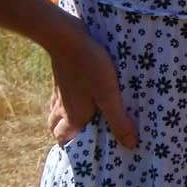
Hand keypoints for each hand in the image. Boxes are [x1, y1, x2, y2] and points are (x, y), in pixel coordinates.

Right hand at [48, 23, 136, 150]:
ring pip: (55, 112)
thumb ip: (119, 120)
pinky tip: (79, 92)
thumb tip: (131, 145)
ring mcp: (58, 91)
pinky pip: (59, 95)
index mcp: (73, 117)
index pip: (63, 140)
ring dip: (65, 117)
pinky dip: (65, 100)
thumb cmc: (90, 66)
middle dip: (66, 134)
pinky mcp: (59, 76)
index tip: (84, 150)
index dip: (71, 148)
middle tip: (83, 133)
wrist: (65, 36)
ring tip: (83, 115)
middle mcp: (62, 107)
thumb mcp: (109, 95)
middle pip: (55, 128)